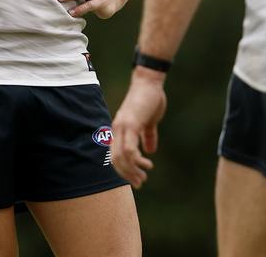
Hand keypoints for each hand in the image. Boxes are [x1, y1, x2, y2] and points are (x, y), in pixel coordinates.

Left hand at [111, 72, 167, 186]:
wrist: (149, 82)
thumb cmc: (149, 99)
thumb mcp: (148, 121)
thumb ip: (148, 135)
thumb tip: (150, 151)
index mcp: (118, 131)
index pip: (115, 158)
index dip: (124, 171)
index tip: (136, 180)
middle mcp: (117, 131)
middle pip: (116, 161)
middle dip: (128, 175)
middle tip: (140, 183)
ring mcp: (122, 127)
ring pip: (121, 158)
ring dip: (132, 171)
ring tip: (144, 176)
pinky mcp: (131, 124)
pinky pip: (129, 148)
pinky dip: (137, 160)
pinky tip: (146, 163)